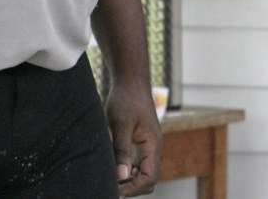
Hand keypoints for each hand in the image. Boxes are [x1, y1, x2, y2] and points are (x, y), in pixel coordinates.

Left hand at [104, 79, 162, 195]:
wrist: (131, 80)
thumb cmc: (125, 99)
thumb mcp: (120, 125)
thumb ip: (122, 151)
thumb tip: (122, 177)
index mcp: (153, 144)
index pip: (149, 177)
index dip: (133, 188)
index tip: (115, 191)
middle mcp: (155, 147)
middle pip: (150, 179)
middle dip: (133, 188)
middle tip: (112, 188)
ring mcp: (150, 145)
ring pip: (146, 173)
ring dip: (132, 181)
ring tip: (112, 180)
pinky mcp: (143, 142)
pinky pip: (141, 164)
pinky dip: (131, 172)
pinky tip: (116, 169)